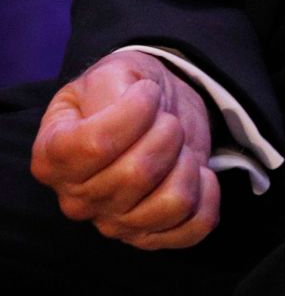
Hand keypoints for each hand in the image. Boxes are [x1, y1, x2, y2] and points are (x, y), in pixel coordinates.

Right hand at [30, 51, 220, 249]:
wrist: (154, 109)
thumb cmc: (125, 91)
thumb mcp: (110, 73)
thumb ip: (109, 89)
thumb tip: (123, 111)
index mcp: (53, 157)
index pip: (93, 146)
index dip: (133, 113)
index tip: (146, 93)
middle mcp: (76, 198)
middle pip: (136, 173)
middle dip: (168, 132)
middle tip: (168, 119)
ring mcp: (113, 223)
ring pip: (171, 204)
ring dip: (189, 165)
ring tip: (181, 147)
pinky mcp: (151, 234)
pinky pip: (191, 229)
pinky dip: (207, 196)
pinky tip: (200, 173)